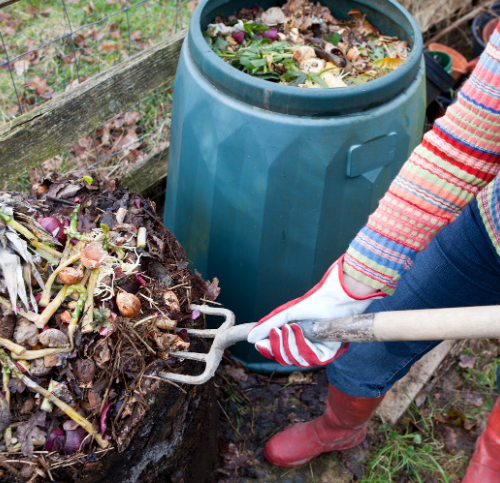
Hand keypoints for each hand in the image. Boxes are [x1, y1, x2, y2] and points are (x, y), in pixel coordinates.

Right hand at [247, 256, 384, 367]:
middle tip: (278, 330)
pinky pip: (310, 359)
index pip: (277, 353)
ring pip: (296, 360)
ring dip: (290, 344)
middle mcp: (304, 348)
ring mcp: (316, 352)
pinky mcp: (327, 354)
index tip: (258, 343)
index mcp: (294, 340)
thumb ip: (267, 326)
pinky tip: (300, 330)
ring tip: (291, 327)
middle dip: (278, 346)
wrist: (333, 299)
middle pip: (284, 359)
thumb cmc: (311, 304)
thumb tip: (250, 338)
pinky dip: (302, 344)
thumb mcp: (285, 314)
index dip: (267, 350)